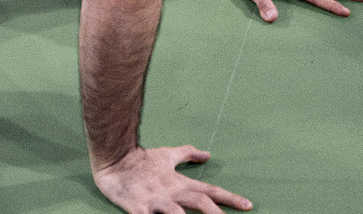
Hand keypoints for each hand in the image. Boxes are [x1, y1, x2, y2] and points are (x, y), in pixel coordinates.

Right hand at [92, 145, 252, 212]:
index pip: (210, 190)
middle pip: (199, 202)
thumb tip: (208, 154)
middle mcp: (171, 192)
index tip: (248, 206)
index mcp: (180, 182)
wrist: (114, 159)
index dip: (229, 198)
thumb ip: (187, 154)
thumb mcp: (167, 155)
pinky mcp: (137, 208)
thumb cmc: (142, 159)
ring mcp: (155, 201)